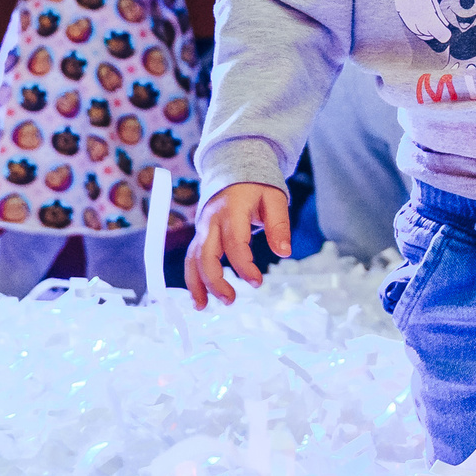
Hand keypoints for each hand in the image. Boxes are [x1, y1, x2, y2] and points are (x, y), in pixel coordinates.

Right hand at [188, 181, 288, 307]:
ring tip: (203, 306)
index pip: (234, 243)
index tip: (258, 283)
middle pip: (206, 254)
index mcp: (232, 210)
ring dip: (197, 284)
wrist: (233, 169)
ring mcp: (202, 228)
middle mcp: (211, 220)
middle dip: (215, 280)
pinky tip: (198, 298)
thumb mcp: (275, 199)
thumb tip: (284, 252)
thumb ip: (279, 225)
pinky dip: (192, 278)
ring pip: (193, 259)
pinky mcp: (200, 235)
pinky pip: (191, 258)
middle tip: (231, 300)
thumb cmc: (257, 186)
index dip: (244, 266)